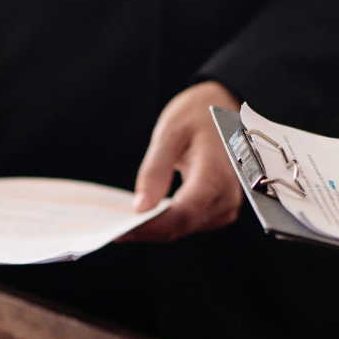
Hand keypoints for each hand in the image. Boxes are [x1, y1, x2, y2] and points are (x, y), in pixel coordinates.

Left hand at [121, 81, 244, 242]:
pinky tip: (146, 215)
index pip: (180, 215)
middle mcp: (225, 197)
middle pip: (180, 227)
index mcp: (215, 176)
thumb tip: (141, 208)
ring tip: (123, 222)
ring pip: (182, 229)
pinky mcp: (220, 209)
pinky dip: (166, 222)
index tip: (119, 232)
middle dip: (146, 230)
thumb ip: (155, 171)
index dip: (149, 227)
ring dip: (154, 228)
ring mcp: (226, 206)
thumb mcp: (170, 132)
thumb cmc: (199, 114)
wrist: (227, 107)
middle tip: (111, 228)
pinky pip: (189, 224)